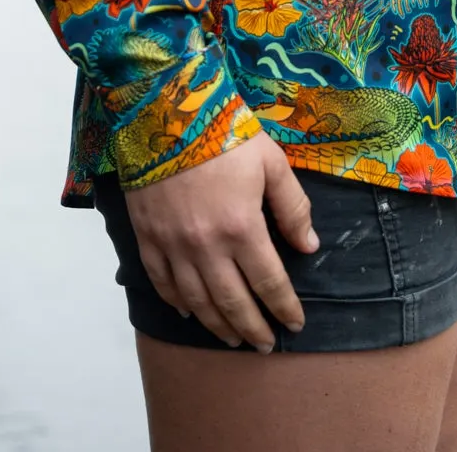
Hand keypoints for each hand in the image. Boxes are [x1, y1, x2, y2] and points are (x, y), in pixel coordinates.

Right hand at [123, 134, 318, 351]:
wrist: (166, 111)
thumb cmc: (224, 133)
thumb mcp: (271, 162)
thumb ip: (292, 207)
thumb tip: (309, 247)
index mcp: (242, 228)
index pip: (269, 283)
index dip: (284, 308)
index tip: (295, 325)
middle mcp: (206, 247)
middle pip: (233, 303)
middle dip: (252, 328)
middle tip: (263, 345)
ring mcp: (173, 246)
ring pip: (197, 302)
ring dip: (217, 326)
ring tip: (233, 339)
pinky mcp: (147, 238)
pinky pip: (162, 283)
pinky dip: (177, 304)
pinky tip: (190, 313)